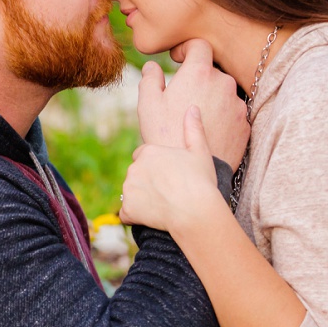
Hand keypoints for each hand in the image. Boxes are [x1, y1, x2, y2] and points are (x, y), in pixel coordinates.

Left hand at [119, 106, 225, 232]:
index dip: (155, 166)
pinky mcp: (127, 209)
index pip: (142, 156)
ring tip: (163, 205)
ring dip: (141, 199)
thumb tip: (192, 108)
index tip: (168, 176)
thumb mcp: (200, 152)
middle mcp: (134, 167)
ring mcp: (129, 188)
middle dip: (147, 182)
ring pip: (132, 193)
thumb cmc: (200, 181)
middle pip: (137, 174)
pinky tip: (152, 218)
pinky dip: (135, 217)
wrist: (195, 211)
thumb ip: (193, 129)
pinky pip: (127, 214)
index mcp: (149, 152)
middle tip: (168, 192)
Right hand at [138, 39, 247, 169]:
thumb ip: (150, 79)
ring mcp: (238, 104)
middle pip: (212, 71)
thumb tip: (151, 67)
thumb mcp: (148, 104)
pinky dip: (222, 116)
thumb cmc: (165, 135)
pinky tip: (208, 131)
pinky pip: (233, 112)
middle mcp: (224, 83)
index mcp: (199, 72)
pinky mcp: (246, 124)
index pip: (199, 45)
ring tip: (195, 118)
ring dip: (211, 98)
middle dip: (198, 78)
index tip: (179, 59)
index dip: (187, 49)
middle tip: (181, 97)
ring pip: (224, 92)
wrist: (190, 171)